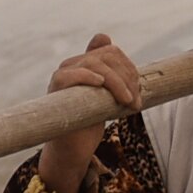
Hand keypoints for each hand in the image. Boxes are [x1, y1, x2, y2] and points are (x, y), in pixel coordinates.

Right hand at [36, 33, 140, 192]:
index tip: (137, 89)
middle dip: (127, 78)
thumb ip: (116, 76)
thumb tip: (113, 45)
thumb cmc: (92, 121)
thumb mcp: (110, 96)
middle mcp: (73, 64)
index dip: (128, 67)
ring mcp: (63, 73)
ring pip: (94, 64)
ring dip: (117, 83)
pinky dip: (87, 76)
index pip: (112, 51)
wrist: (74, 146)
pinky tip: (100, 84)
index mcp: (86, 63)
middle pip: (107, 56)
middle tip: (135, 102)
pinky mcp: (55, 86)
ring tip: (128, 103)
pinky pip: (70, 74)